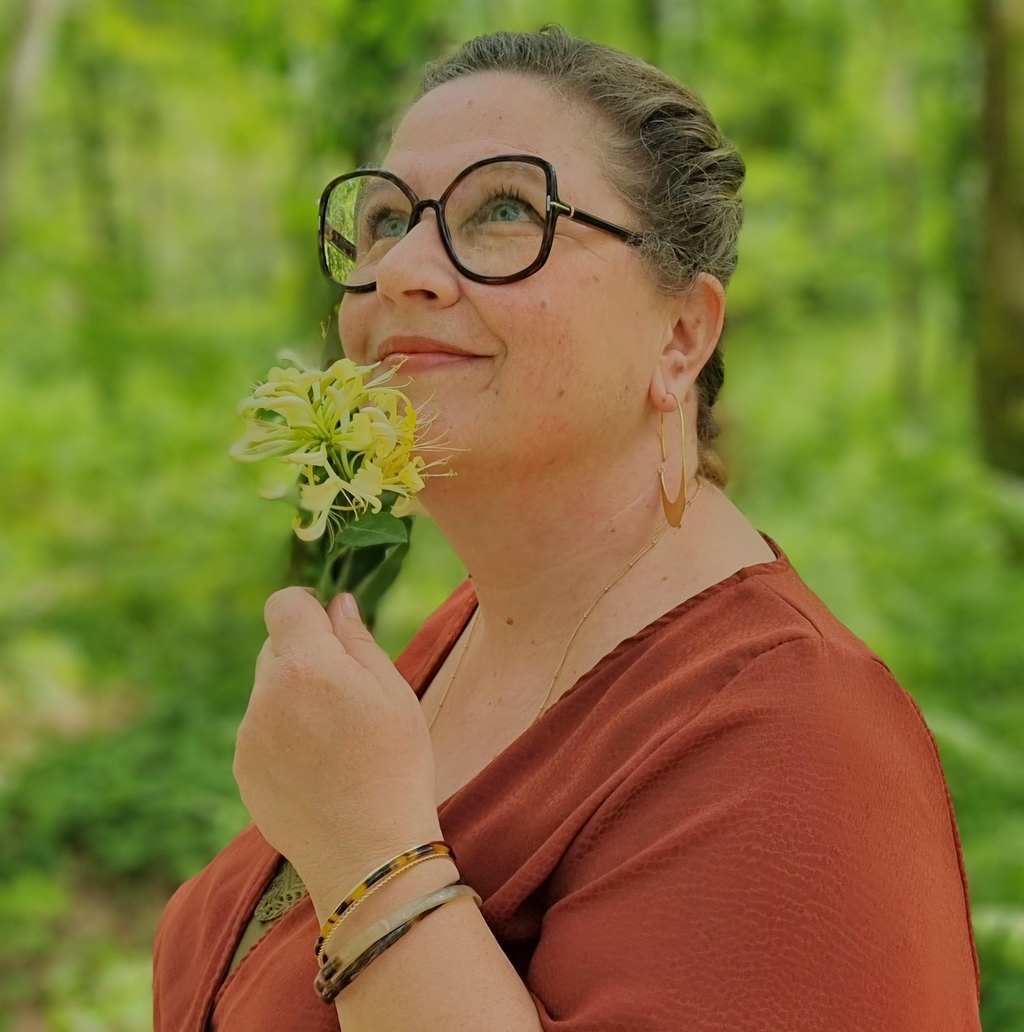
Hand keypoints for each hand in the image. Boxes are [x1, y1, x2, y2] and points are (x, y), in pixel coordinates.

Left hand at [233, 588, 443, 910]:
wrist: (369, 854)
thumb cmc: (395, 764)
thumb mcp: (393, 692)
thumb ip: (358, 639)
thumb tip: (337, 603)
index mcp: (306, 666)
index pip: (284, 603)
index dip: (308, 607)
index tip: (330, 627)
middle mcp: (265, 695)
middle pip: (275, 647)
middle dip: (305, 655)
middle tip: (347, 693)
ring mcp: (248, 735)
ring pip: (268, 691)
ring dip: (294, 697)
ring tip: (336, 740)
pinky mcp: (243, 769)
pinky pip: (260, 730)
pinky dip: (283, 735)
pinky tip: (318, 767)